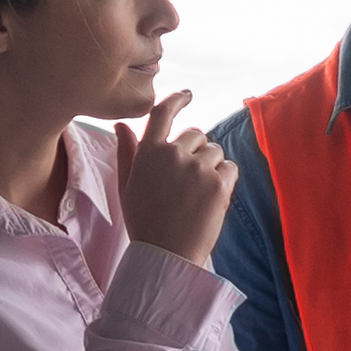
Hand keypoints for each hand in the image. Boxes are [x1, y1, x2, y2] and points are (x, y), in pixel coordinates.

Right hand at [112, 86, 234, 261]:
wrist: (166, 255)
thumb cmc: (144, 222)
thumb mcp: (127, 186)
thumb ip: (126, 152)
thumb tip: (121, 125)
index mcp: (148, 153)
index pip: (162, 113)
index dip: (176, 99)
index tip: (187, 95)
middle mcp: (172, 154)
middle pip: (196, 134)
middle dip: (196, 151)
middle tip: (187, 182)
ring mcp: (197, 168)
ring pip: (215, 150)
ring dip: (211, 166)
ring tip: (196, 194)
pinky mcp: (218, 183)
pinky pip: (230, 167)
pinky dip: (225, 180)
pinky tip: (210, 199)